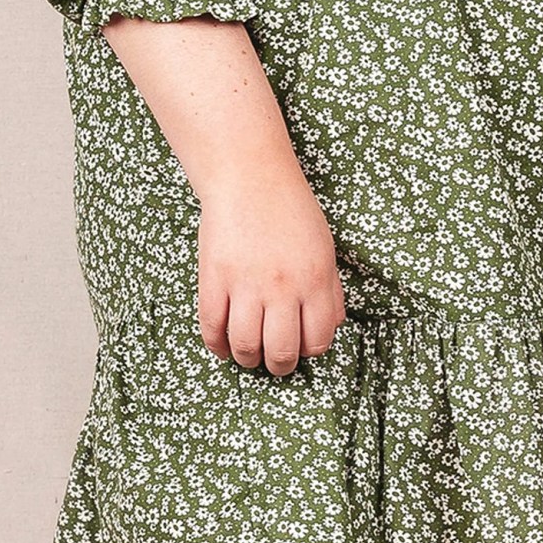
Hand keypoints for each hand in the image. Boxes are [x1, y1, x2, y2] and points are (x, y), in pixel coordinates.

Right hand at [196, 152, 346, 375]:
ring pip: (245, 346)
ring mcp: (246, 284)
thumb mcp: (324, 247)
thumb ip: (330, 290)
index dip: (309, 350)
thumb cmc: (290, 209)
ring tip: (248, 353)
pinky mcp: (214, 278)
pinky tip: (223, 345)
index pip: (318, 341)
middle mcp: (283, 287)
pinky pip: (212, 328)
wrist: (250, 176)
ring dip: (247, 359)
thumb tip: (331, 327)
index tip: (300, 345)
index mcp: (315, 280)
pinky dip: (217, 345)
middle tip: (274, 359)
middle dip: (279, 366)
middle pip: (281, 353)